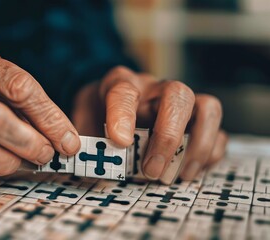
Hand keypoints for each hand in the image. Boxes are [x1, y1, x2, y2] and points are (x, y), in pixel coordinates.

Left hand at [72, 66, 227, 180]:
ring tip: (177, 175)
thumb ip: (87, 142)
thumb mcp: (82, 123)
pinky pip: (218, 130)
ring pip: (207, 107)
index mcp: (120, 83)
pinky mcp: (196, 119)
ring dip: (197, 145)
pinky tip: (187, 171)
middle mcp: (154, 88)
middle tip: (152, 170)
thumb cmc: (97, 113)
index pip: (124, 91)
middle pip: (177, 94)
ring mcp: (178, 102)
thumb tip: (94, 171)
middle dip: (168, 136)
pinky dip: (209, 154)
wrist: (110, 102)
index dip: (122, 115)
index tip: (119, 142)